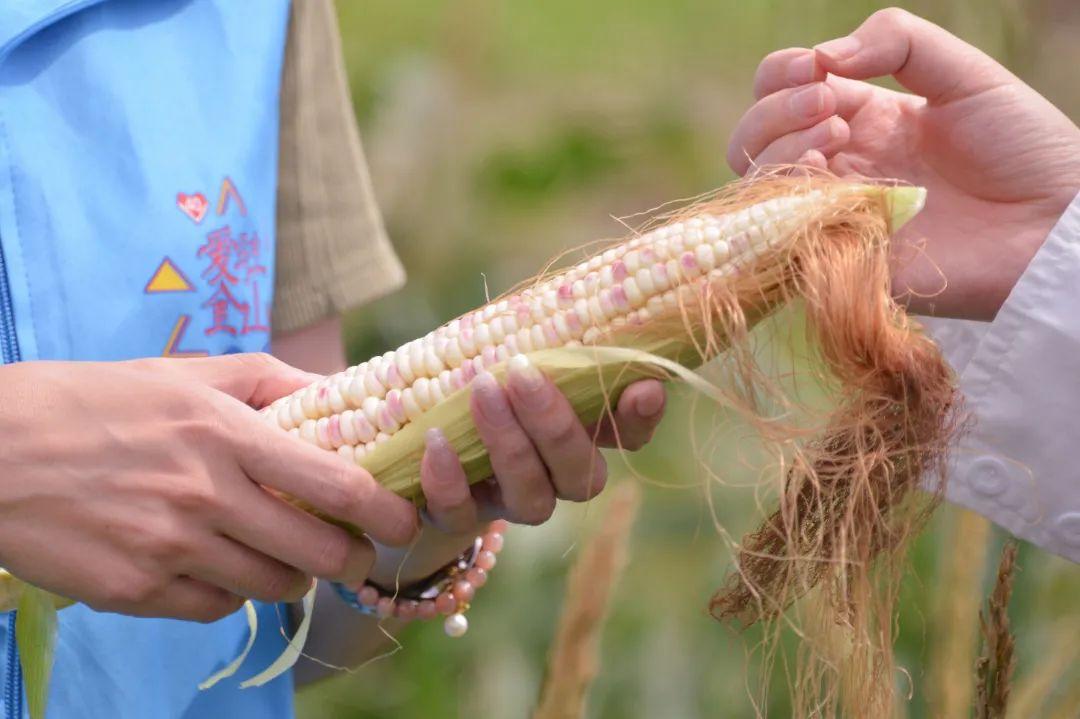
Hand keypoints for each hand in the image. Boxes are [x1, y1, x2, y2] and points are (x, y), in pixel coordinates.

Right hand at [0, 354, 417, 621]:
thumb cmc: (95, 402)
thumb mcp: (185, 373)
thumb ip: (268, 380)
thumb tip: (335, 393)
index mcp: (225, 433)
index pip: (336, 485)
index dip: (385, 512)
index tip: (405, 521)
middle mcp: (206, 496)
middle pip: (318, 554)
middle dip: (351, 560)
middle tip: (352, 552)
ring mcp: (170, 548)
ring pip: (272, 588)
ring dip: (292, 577)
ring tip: (282, 556)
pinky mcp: (135, 590)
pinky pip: (215, 607)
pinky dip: (229, 592)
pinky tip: (216, 564)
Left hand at [365, 355, 664, 585]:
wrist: (415, 432)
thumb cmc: (480, 378)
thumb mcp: (515, 354)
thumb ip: (550, 345)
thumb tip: (589, 307)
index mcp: (582, 433)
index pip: (629, 435)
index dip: (641, 418)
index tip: (643, 388)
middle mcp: (557, 477)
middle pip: (580, 472)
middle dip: (556, 425)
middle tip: (523, 373)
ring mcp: (511, 503)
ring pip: (532, 499)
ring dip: (509, 445)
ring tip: (482, 390)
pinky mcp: (461, 518)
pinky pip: (461, 514)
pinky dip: (449, 479)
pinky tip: (437, 439)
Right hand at [727, 7, 1079, 319]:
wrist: (1054, 222)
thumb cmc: (1022, 147)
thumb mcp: (964, 72)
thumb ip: (896, 42)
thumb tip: (823, 60)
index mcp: (859, 121)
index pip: (779, 94)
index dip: (781, 76)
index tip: (818, 70)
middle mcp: (836, 168)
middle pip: (751, 140)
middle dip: (774, 112)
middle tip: (828, 106)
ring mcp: (833, 215)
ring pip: (756, 185)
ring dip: (777, 147)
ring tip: (833, 136)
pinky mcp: (840, 260)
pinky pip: (781, 238)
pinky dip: (786, 197)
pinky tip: (824, 174)